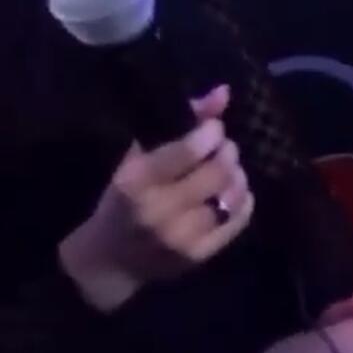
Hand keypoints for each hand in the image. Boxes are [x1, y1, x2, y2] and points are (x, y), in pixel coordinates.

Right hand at [58, 86, 253, 311]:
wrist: (110, 260)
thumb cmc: (121, 200)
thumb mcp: (138, 159)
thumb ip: (181, 123)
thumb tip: (224, 92)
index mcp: (135, 181)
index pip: (187, 151)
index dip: (211, 132)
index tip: (215, 128)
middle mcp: (159, 210)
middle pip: (216, 172)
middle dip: (227, 153)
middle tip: (225, 148)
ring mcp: (181, 237)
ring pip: (231, 196)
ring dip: (237, 176)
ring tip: (228, 170)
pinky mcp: (199, 255)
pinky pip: (237, 220)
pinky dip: (242, 201)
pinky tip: (231, 193)